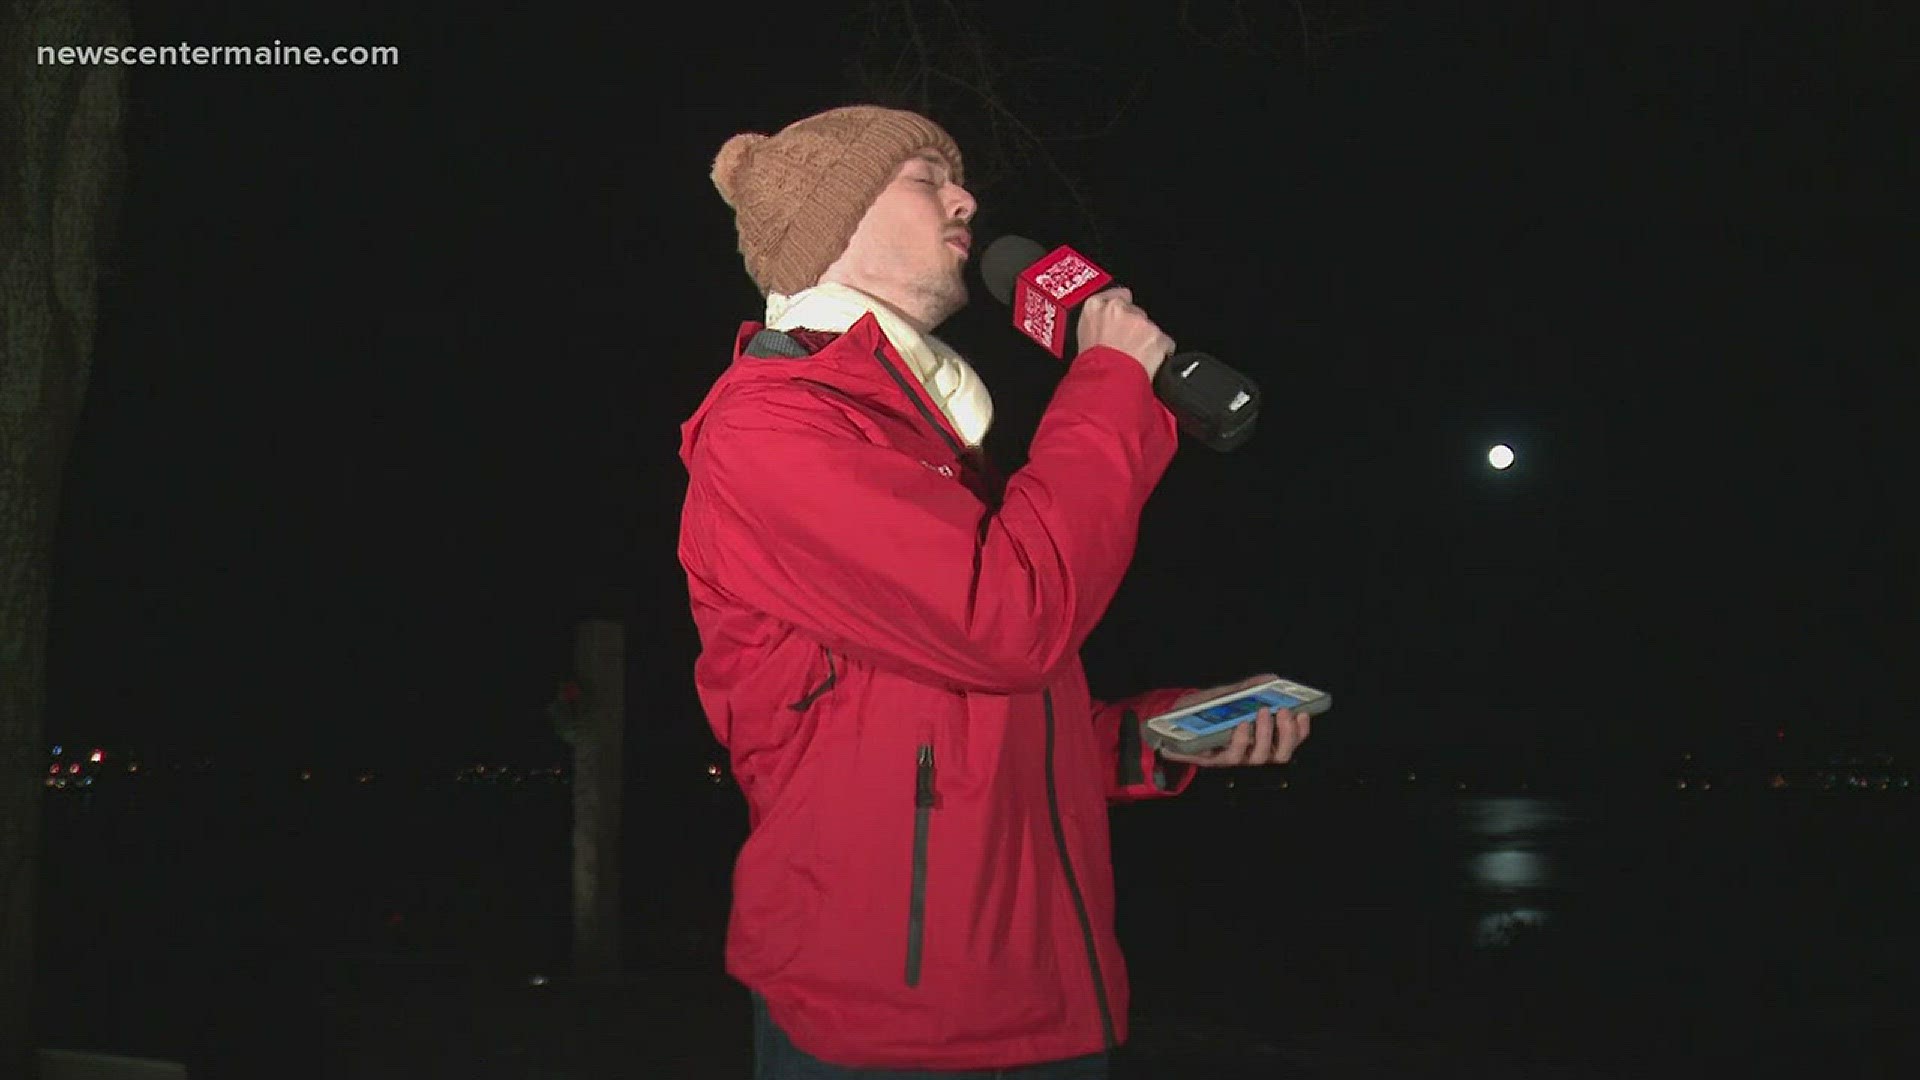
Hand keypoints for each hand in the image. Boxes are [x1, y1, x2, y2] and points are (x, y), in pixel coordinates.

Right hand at [1075, 287, 1173, 379]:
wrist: (1105, 382)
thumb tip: (1104, 329)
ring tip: (1135, 359)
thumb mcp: (1082, 339)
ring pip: (1150, 328)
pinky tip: (1148, 364)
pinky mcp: (1157, 336)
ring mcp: (1140, 322)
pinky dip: (1161, 353)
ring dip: (1147, 341)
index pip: (1116, 295)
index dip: (1122, 308)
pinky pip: (1165, 343)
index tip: (1122, 318)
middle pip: (1136, 312)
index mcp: (1095, 307)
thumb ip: (1097, 324)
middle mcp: (1119, 309)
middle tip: (1126, 347)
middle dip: (1135, 327)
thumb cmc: (1090, 367)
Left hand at [1154, 674, 1311, 767]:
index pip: (1288, 742)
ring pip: (1258, 758)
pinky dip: (1240, 741)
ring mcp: (1231, 759)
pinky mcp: (1213, 760)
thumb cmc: (1202, 711)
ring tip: (1262, 713)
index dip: (1300, 732)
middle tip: (1284, 712)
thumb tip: (1271, 678)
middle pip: (1279, 755)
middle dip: (1286, 735)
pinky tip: (1241, 725)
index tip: (1304, 713)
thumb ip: (1248, 689)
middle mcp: (1249, 754)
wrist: (1166, 722)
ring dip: (1265, 736)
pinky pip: (1230, 756)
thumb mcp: (1226, 696)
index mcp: (1258, 741)